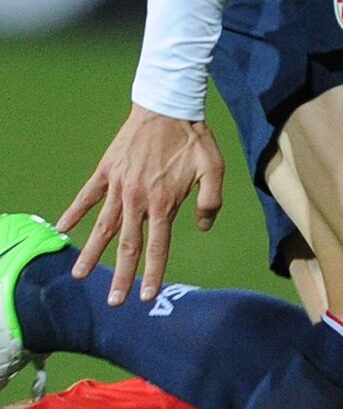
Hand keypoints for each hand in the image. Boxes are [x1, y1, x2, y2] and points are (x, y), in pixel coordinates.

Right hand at [58, 104, 224, 304]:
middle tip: (113, 302)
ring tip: (80, 276)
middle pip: (127, 245)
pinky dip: (74, 212)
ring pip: (103, 226)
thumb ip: (211, 201)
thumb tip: (202, 227)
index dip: (152, 273)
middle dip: (120, 275)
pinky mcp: (106, 171)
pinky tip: (62, 229)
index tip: (146, 296)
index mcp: (165, 203)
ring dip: (91, 252)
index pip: (157, 247)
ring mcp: (119, 185)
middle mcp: (138, 199)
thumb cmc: (194, 140)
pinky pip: (87, 196)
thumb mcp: (214, 170)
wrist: (167, 106)